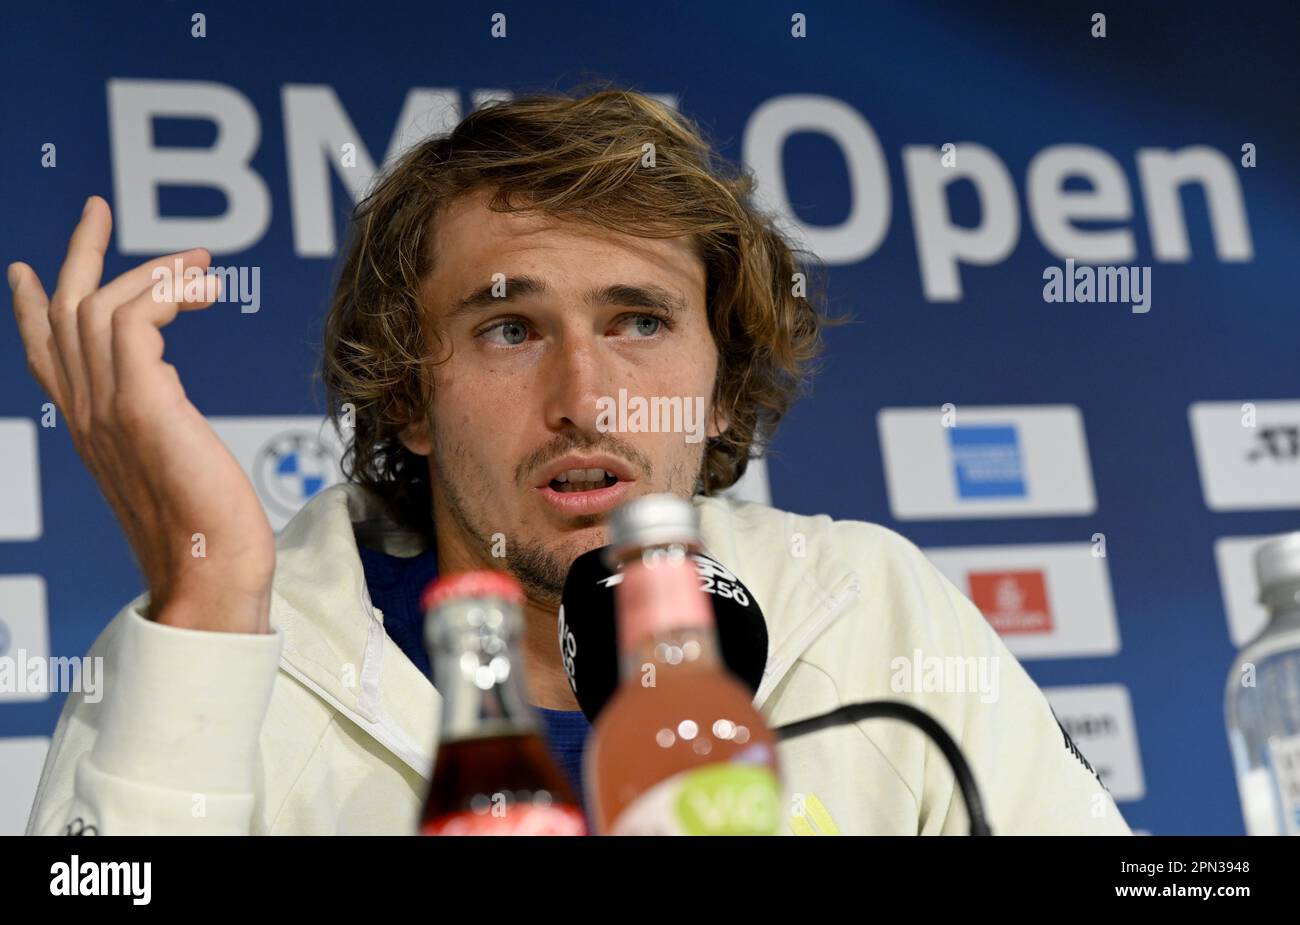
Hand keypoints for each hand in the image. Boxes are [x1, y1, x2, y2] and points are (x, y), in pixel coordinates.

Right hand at [10, 196, 275, 632]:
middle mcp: (86, 416)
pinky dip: (163, 294)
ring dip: (150, 271)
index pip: (47, 355)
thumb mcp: (172, 468)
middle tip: (98, 207)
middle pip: (60, 314)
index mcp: (89, 431)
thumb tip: (166, 392)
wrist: (211, 578)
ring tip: (202, 265)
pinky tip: (201, 296)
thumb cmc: (207, 537)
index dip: (35, 307)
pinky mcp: (142, 406)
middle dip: (78, 253)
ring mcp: (108, 410)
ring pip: (96, 306)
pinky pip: (132, 321)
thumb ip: (156, 427)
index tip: (34, 268)